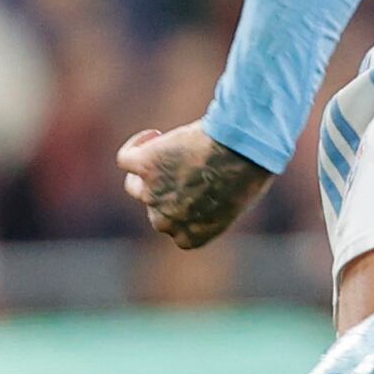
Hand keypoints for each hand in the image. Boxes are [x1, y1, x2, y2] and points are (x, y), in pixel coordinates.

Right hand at [117, 121, 274, 248]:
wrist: (241, 149)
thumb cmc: (248, 172)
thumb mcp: (233, 202)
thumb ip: (209, 206)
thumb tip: (199, 192)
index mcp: (190, 237)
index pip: (172, 227)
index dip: (178, 206)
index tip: (190, 187)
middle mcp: (165, 221)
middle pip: (153, 206)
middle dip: (165, 187)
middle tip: (183, 165)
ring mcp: (151, 194)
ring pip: (135, 185)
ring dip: (148, 170)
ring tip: (169, 148)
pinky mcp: (144, 165)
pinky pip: (125, 159)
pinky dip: (136, 146)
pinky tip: (155, 136)